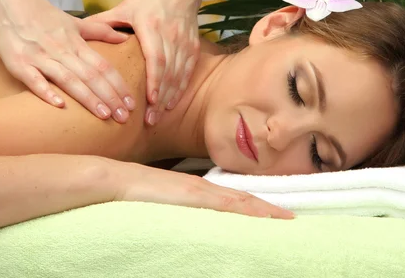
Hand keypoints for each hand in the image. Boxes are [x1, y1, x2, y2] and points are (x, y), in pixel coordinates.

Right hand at [0, 0, 135, 122]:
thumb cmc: (41, 14)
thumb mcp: (73, 21)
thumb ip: (100, 31)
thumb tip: (124, 38)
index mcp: (75, 43)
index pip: (103, 66)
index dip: (118, 85)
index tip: (131, 102)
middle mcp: (61, 50)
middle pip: (91, 76)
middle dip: (109, 97)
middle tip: (124, 117)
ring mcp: (40, 57)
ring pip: (69, 79)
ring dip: (88, 98)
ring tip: (104, 115)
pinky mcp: (18, 63)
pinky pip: (34, 79)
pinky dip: (46, 91)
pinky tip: (60, 105)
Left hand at [87, 0, 202, 125]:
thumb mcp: (125, 6)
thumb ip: (103, 22)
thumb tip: (76, 34)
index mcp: (151, 25)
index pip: (156, 58)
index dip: (154, 80)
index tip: (150, 100)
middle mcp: (171, 35)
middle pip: (168, 71)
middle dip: (160, 97)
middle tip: (150, 120)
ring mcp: (184, 41)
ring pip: (179, 74)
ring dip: (170, 96)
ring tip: (159, 116)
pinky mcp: (193, 45)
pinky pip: (189, 71)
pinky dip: (181, 88)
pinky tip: (172, 103)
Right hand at [114, 162, 294, 219]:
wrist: (114, 181)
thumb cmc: (132, 194)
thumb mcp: (160, 206)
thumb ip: (175, 211)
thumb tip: (184, 224)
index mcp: (196, 191)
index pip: (231, 199)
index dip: (254, 206)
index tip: (274, 214)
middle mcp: (202, 189)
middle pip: (241, 198)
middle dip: (266, 208)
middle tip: (290, 218)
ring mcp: (198, 191)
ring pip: (238, 201)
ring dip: (262, 209)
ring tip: (284, 217)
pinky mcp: (192, 196)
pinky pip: (225, 204)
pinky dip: (246, 209)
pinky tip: (260, 215)